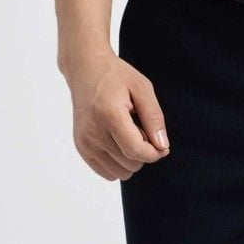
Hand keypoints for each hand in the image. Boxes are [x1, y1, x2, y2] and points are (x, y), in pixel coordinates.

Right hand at [69, 49, 170, 179]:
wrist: (85, 70)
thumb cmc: (115, 76)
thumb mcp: (142, 88)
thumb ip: (154, 118)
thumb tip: (162, 146)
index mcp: (109, 114)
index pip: (136, 150)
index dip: (155, 153)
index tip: (162, 145)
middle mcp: (92, 131)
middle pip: (131, 163)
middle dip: (143, 152)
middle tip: (140, 129)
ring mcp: (84, 142)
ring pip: (120, 173)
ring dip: (130, 159)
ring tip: (127, 134)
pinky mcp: (81, 148)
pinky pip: (107, 173)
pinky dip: (118, 163)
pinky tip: (117, 142)